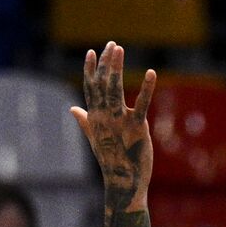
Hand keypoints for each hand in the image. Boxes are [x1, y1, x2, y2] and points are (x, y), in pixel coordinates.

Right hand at [70, 41, 154, 209]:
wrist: (123, 182)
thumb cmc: (111, 160)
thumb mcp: (95, 137)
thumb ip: (84, 120)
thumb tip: (73, 108)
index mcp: (95, 118)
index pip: (90, 88)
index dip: (91, 70)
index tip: (92, 52)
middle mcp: (103, 117)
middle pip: (103, 84)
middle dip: (107, 63)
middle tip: (112, 44)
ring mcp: (119, 121)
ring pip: (115, 88)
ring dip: (117, 67)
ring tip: (119, 49)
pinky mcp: (137, 127)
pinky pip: (143, 104)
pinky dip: (148, 88)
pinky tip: (152, 73)